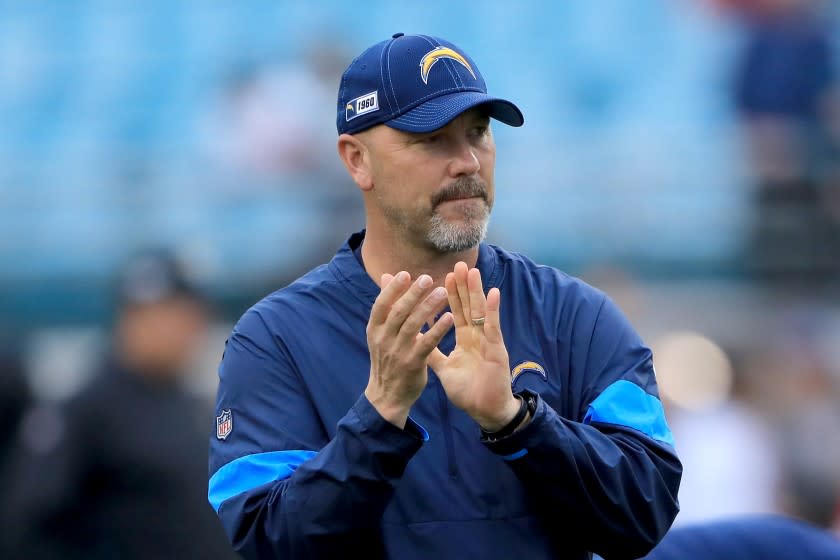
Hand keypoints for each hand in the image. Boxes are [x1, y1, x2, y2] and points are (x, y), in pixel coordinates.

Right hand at [365, 271, 452, 428]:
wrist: (387, 396)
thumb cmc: (387, 359)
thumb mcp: (380, 333)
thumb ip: (387, 306)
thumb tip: (386, 276)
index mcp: (374, 329)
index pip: (381, 305)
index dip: (392, 289)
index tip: (405, 274)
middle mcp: (383, 339)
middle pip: (398, 312)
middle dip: (413, 294)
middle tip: (428, 278)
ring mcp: (398, 352)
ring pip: (413, 325)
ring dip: (428, 307)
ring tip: (442, 293)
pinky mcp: (413, 363)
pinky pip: (427, 343)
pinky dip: (438, 329)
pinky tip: (449, 317)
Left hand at [427, 262, 519, 430]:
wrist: (486, 411)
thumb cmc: (469, 391)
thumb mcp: (445, 369)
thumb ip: (433, 353)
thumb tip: (419, 341)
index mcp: (466, 339)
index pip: (456, 311)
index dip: (448, 295)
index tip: (440, 276)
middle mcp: (478, 336)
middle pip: (468, 306)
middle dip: (462, 286)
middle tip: (456, 265)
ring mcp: (488, 341)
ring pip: (481, 311)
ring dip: (476, 291)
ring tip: (471, 271)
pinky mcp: (496, 350)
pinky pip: (493, 327)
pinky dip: (493, 310)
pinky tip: (493, 293)